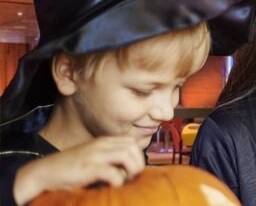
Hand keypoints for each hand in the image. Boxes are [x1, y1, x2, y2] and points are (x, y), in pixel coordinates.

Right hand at [14, 135, 144, 204]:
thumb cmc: (71, 169)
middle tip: (131, 177)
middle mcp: (101, 145)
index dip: (137, 156)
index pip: (131, 142)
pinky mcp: (89, 168)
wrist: (45, 172)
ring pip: (127, 155)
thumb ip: (109, 159)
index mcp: (103, 142)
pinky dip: (118, 181)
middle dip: (137, 163)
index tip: (132, 170)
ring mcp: (95, 155)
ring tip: (124, 181)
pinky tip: (113, 186)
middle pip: (133, 147)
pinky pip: (113, 172)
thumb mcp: (93, 158)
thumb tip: (129, 170)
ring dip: (131, 170)